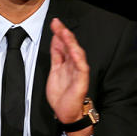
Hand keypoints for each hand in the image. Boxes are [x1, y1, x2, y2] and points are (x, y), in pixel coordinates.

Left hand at [47, 17, 90, 135]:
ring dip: (71, 42)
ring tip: (65, 32)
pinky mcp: (82, 80)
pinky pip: (81, 67)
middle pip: (70, 46)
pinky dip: (78, 58)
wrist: (66, 113)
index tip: (54, 22)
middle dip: (64, 34)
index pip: (64, 44)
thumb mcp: (55, 71)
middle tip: (57, 23)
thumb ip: (57, 56)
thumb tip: (55, 39)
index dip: (59, 33)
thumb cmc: (62, 95)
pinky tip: (73, 50)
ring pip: (77, 53)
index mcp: (67, 62)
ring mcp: (79, 72)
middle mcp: (74, 65)